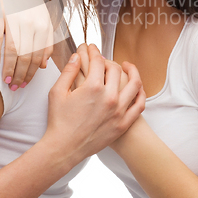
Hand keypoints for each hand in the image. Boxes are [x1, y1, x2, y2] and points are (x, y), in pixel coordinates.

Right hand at [0, 0, 53, 90]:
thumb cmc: (29, 2)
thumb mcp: (43, 20)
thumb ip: (46, 41)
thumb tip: (44, 65)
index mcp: (44, 26)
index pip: (39, 57)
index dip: (32, 73)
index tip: (26, 84)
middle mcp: (32, 24)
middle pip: (26, 57)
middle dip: (21, 75)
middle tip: (15, 87)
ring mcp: (15, 20)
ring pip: (13, 51)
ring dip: (9, 69)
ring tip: (6, 81)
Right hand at [44, 44, 145, 163]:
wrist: (64, 148)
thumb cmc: (59, 121)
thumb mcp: (57, 92)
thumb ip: (68, 71)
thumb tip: (77, 56)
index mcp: (92, 87)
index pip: (98, 61)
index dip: (94, 52)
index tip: (91, 48)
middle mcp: (109, 97)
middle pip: (115, 69)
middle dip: (108, 60)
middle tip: (103, 59)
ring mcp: (119, 111)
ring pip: (134, 84)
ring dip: (132, 72)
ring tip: (127, 67)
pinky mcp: (123, 123)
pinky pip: (139, 104)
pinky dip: (140, 93)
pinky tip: (136, 87)